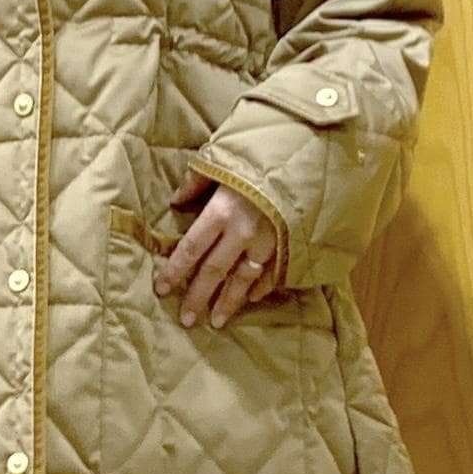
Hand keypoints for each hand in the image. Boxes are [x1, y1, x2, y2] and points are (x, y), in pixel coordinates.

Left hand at [153, 168, 276, 328]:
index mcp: (221, 211)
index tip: (161, 289)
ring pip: (243, 279)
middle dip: (198, 297)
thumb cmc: (260, 152)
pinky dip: (261, 286)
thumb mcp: (221, 160)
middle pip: (214, 271)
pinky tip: (253, 298)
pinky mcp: (288, 243)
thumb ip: (196, 181)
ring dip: (229, 302)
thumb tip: (175, 200)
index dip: (175, 271)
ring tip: (217, 321)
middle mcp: (242, 232)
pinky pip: (271, 271)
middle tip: (187, 320)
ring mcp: (268, 241)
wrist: (310, 154)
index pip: (191, 249)